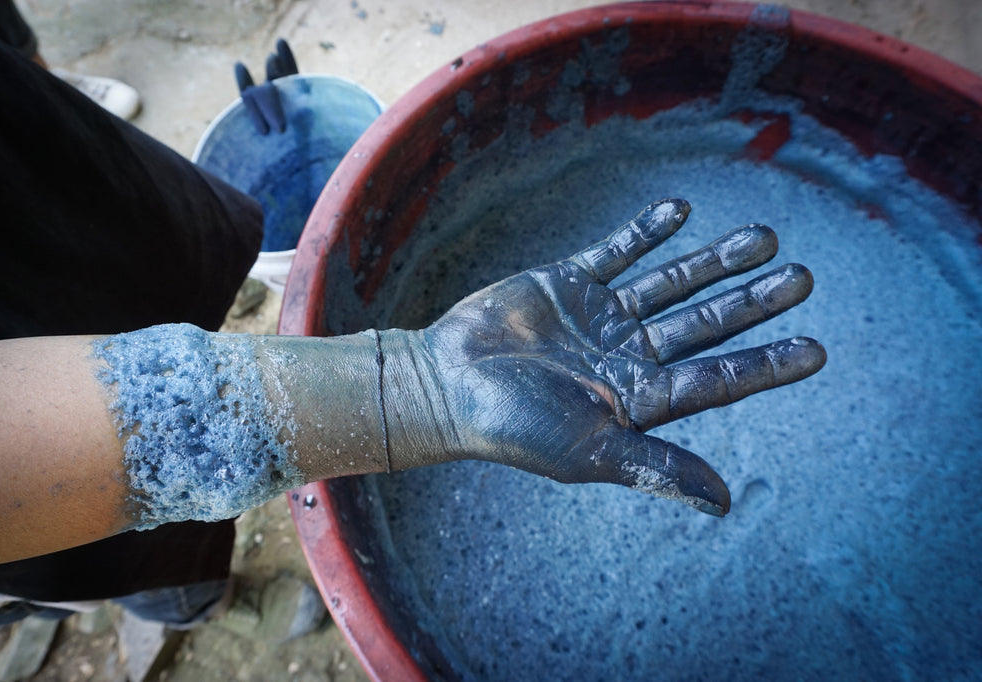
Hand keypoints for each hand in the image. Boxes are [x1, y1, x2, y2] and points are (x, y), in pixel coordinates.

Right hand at [419, 198, 825, 514]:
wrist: (444, 385)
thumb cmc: (512, 427)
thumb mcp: (588, 451)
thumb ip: (655, 465)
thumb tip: (723, 501)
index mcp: (638, 399)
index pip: (715, 379)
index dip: (765, 364)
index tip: (815, 349)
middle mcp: (628, 355)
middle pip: (704, 324)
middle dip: (750, 301)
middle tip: (802, 278)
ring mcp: (601, 316)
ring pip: (670, 284)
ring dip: (713, 261)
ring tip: (763, 237)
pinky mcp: (569, 282)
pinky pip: (617, 251)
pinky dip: (646, 232)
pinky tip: (681, 212)